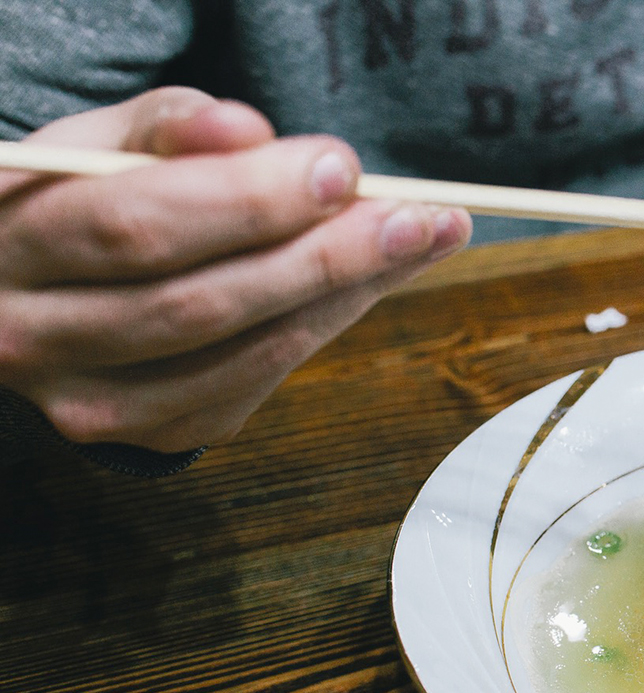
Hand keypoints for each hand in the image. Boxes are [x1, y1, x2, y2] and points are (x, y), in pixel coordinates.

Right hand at [0, 87, 470, 452]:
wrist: (31, 291)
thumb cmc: (77, 201)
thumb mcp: (98, 143)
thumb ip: (170, 128)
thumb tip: (249, 132)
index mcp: (6, 239)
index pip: (136, 225)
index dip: (247, 200)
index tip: (340, 168)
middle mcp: (31, 335)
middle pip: (199, 304)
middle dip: (323, 256)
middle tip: (417, 217)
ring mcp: (89, 402)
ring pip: (240, 354)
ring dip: (347, 295)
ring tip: (423, 241)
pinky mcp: (148, 433)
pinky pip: (256, 383)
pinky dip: (323, 326)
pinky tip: (372, 281)